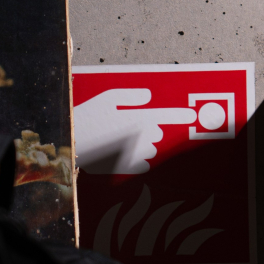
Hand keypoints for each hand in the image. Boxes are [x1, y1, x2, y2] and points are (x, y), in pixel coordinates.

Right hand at [73, 88, 199, 174]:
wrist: (70, 142)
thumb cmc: (87, 117)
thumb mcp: (107, 97)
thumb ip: (131, 96)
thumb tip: (147, 97)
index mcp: (135, 117)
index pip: (165, 115)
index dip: (181, 115)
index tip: (193, 115)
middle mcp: (136, 137)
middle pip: (156, 134)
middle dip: (149, 130)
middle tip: (129, 126)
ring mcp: (132, 154)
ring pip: (149, 149)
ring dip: (141, 144)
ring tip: (120, 139)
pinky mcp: (125, 168)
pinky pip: (140, 164)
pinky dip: (135, 158)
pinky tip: (121, 151)